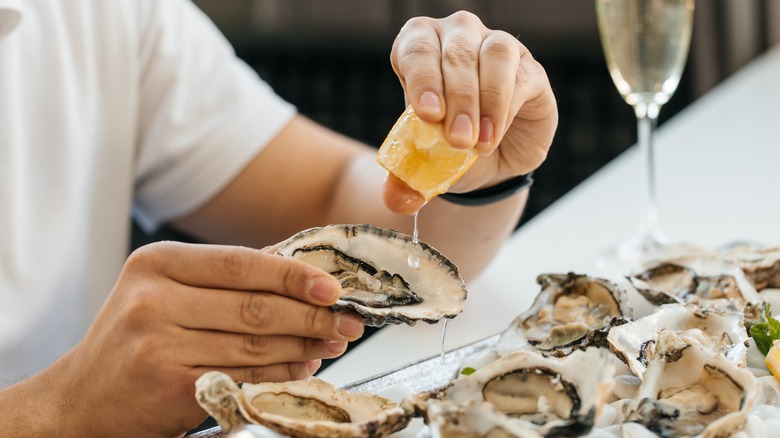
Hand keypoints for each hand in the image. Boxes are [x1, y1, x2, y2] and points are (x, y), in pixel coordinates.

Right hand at [52, 242, 362, 436]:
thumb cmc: (134, 341)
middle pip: (255, 306)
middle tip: (347, 320)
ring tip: (332, 342)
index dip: (294, 275)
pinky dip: (281, 373)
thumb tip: (298, 266)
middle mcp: (153, 300)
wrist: (83, 402)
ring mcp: (159, 345)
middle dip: (312, 315)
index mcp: (156, 263)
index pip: (242, 262)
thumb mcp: (165, 291)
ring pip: (255, 344)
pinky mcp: (170, 386)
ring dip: (304, 345)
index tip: (332, 286)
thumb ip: (226, 276)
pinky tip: (303, 367)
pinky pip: (245, 377)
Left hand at [385, 10, 557, 213]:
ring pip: (493, 55)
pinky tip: (493, 137)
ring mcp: (496, 48)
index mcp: (420, 48)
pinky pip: (520, 76)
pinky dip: (505, 109)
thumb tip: (398, 201)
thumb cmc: (446, 148)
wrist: (486, 165)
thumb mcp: (421, 164)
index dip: (422, 77)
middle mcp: (458, 37)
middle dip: (456, 98)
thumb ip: (405, 179)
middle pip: (456, 51)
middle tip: (456, 140)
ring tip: (476, 143)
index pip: (417, 48)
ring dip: (484, 100)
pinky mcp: (529, 69)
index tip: (427, 113)